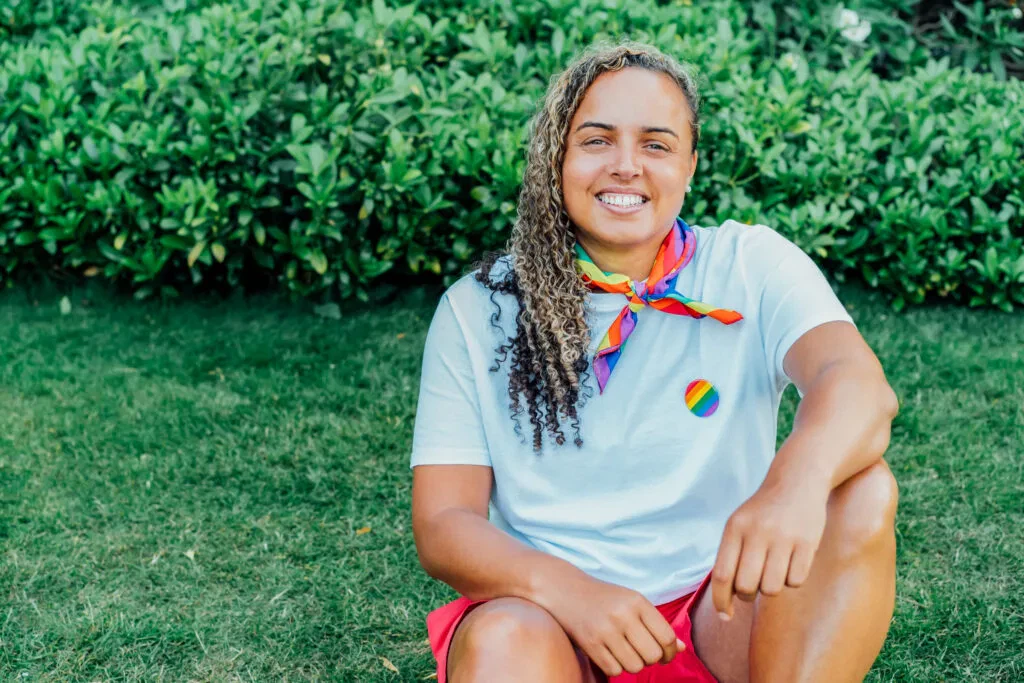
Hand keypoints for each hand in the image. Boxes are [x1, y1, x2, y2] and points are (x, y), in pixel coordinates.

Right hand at [537, 572, 685, 676]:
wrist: (563, 589)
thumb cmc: (604, 598)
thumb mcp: (632, 602)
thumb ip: (656, 624)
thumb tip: (682, 649)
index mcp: (637, 601)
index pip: (667, 637)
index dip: (671, 651)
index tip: (665, 653)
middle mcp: (623, 615)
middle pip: (653, 655)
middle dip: (652, 659)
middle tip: (643, 653)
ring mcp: (605, 630)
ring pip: (635, 666)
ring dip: (633, 664)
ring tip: (625, 651)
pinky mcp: (590, 643)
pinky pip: (614, 670)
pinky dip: (615, 666)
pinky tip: (609, 653)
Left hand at [711, 474, 829, 618]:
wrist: (798, 481)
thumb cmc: (763, 512)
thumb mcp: (739, 524)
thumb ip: (730, 557)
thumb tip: (724, 602)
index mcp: (734, 528)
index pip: (722, 575)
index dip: (721, 601)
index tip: (724, 616)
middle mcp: (757, 532)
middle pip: (746, 586)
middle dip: (748, 594)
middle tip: (754, 583)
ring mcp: (783, 537)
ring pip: (771, 589)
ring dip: (771, 587)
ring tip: (774, 568)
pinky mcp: (807, 542)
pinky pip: (795, 581)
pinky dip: (792, 579)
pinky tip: (792, 560)